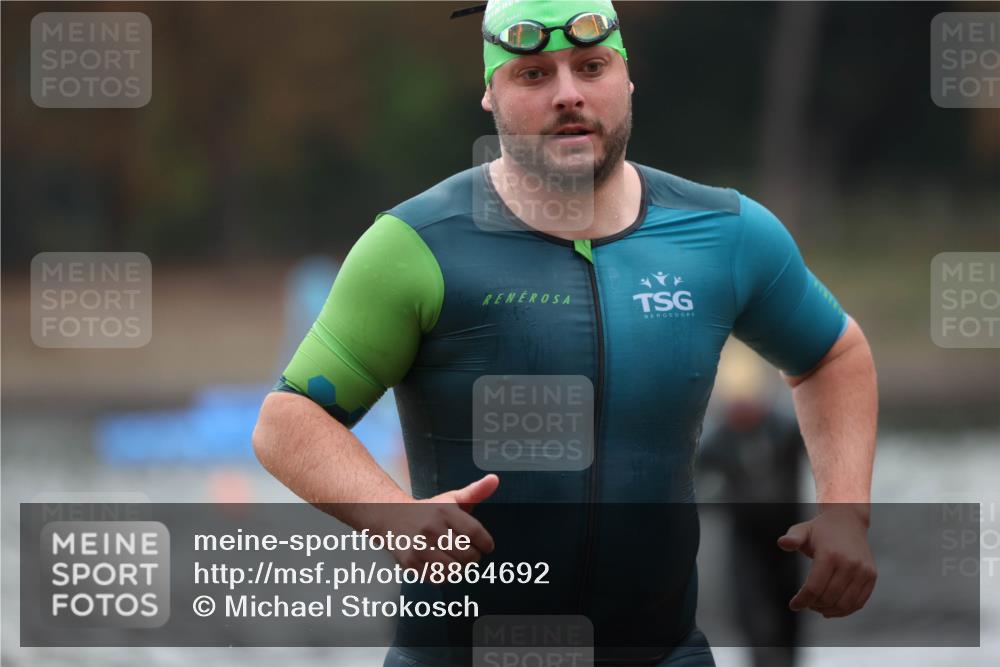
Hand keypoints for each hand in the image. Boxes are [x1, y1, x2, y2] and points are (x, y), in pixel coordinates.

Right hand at [377, 474, 498, 571]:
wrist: (391, 516)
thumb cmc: (428, 510)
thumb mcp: (451, 498)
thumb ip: (476, 491)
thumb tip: (495, 479)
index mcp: (444, 511)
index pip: (474, 533)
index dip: (486, 543)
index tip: (487, 546)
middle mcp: (431, 528)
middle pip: (466, 554)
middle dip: (474, 557)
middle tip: (472, 553)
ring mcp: (419, 547)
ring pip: (454, 569)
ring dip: (461, 568)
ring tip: (459, 560)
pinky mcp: (410, 562)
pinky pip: (438, 578)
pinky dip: (446, 576)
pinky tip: (445, 565)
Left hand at [777, 505, 876, 617]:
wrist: (848, 522)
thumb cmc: (820, 530)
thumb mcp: (803, 530)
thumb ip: (792, 538)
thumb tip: (782, 543)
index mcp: (830, 554)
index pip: (814, 587)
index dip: (802, 600)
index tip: (793, 605)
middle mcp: (849, 563)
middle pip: (829, 597)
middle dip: (814, 605)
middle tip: (806, 604)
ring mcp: (863, 571)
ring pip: (845, 604)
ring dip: (829, 611)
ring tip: (818, 607)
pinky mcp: (871, 576)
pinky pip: (859, 602)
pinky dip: (845, 610)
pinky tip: (832, 609)